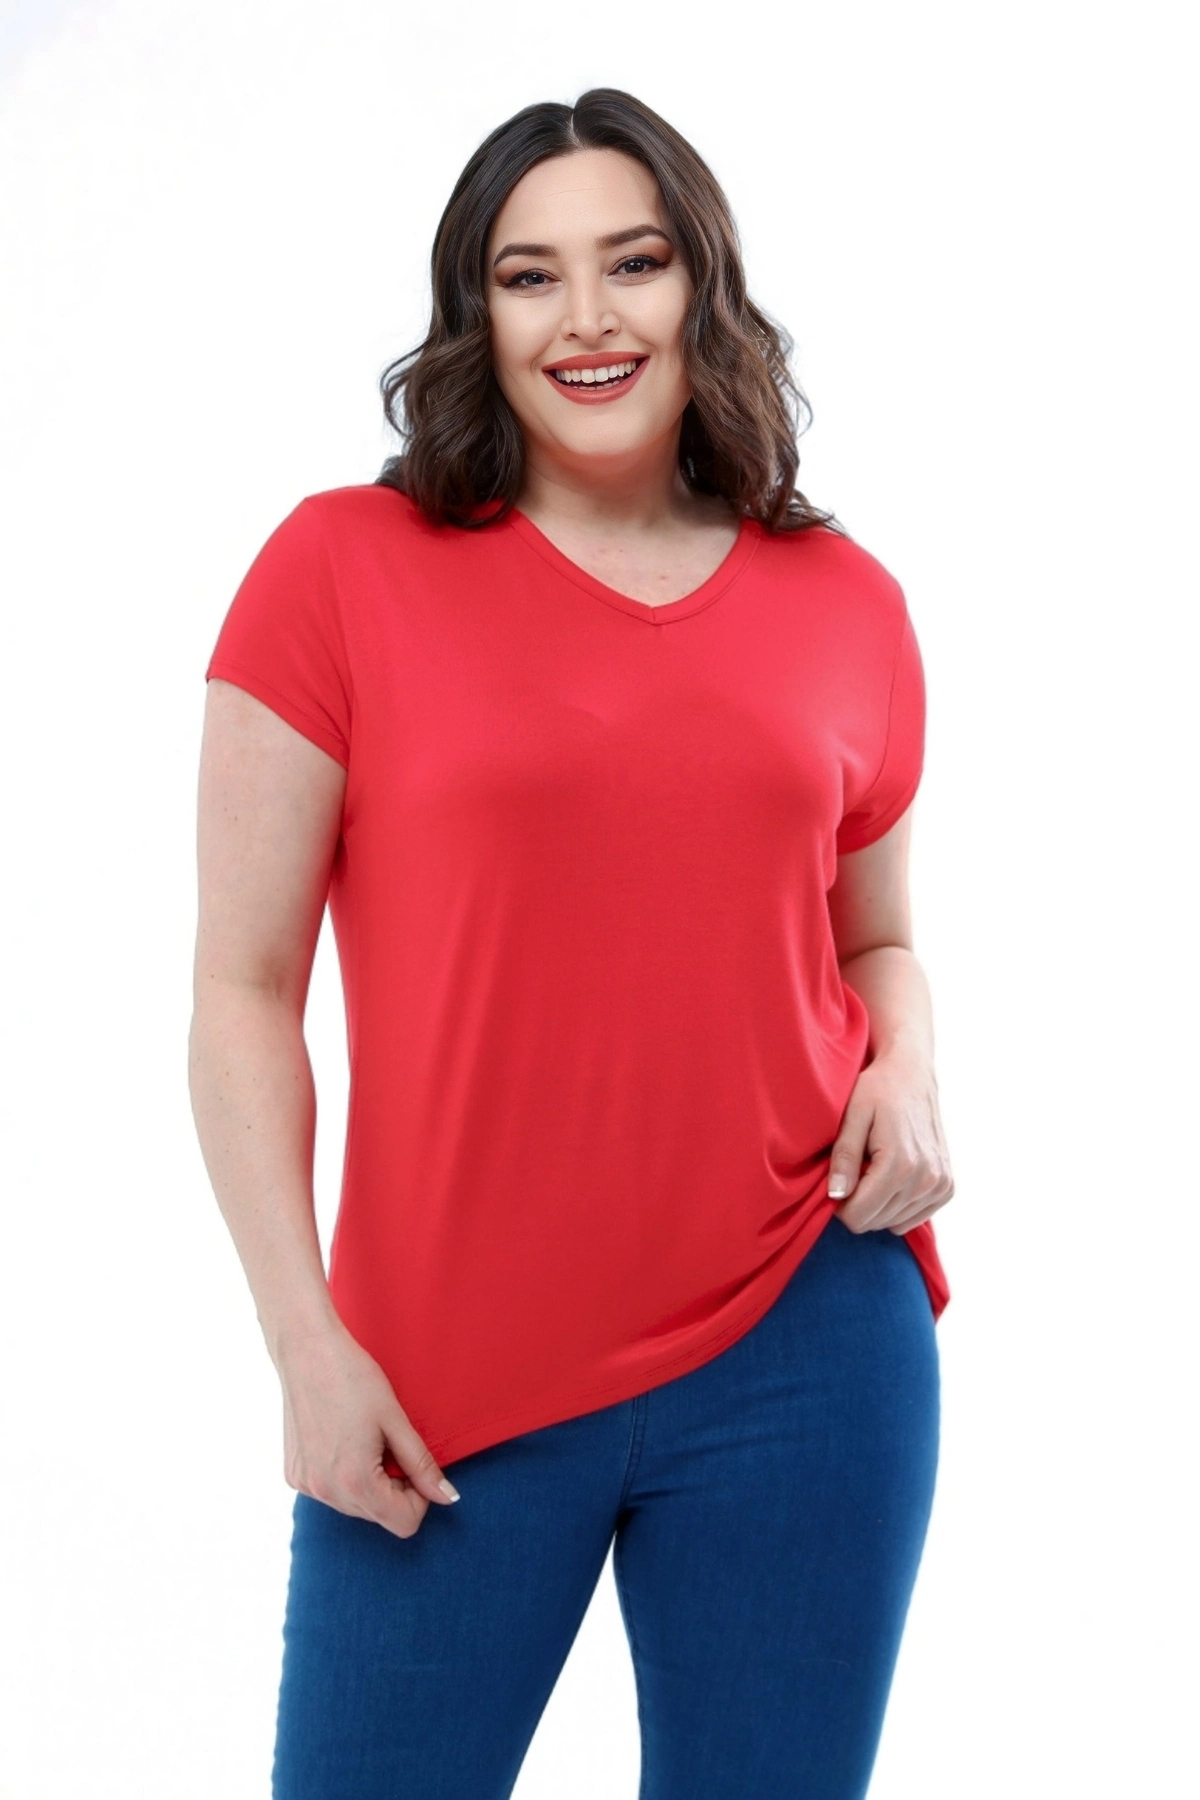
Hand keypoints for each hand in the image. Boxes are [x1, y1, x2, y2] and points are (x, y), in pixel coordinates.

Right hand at [274, 1319, 460, 1538]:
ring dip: (369, 1483)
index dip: (419, 1495)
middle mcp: (325, 1492)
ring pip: (355, 1506)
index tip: (413, 1462)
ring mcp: (306, 1485)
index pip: (404, 1523)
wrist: (307, 1350)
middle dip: (394, 1488)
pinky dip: (344, 1475)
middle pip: (380, 1517)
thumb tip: (448, 1499)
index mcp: (355, 1482)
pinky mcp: (294, 1474)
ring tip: (363, 1439)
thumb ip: (423, 1466)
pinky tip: (342, 1439)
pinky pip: (331, 1492)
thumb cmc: (354, 1377)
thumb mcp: (396, 1420)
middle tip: (388, 1444)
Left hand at [827, 1044, 954, 1234]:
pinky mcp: (947, 1187)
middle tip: (853, 1173)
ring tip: (873, 1171)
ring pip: (894, 1223)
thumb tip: (836, 1196)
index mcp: (900, 1163)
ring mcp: (940, 1184)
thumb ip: (844, 1157)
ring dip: (878, 1205)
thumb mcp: (852, 1116)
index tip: (836, 1184)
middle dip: (858, 1204)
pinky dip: (897, 1206)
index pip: (860, 1215)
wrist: (912, 1076)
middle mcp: (926, 1178)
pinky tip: (891, 1179)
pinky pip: (914, 1217)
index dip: (839, 1206)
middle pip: (876, 1222)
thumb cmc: (877, 1091)